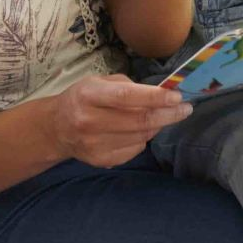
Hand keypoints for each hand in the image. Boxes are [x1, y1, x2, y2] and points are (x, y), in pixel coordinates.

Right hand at [43, 74, 192, 166]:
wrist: (57, 128)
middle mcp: (89, 121)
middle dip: (168, 115)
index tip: (178, 97)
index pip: (127, 97)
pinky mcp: (101, 160)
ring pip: (141, 137)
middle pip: (139, 121)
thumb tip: (162, 94)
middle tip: (185, 109)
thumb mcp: (99, 82)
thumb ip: (128, 86)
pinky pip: (135, 150)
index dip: (155, 97)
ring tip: (163, 116)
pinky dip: (144, 139)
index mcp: (88, 95)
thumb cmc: (84, 98)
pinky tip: (140, 130)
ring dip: (157, 126)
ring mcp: (94, 144)